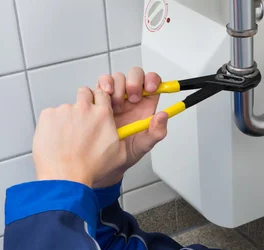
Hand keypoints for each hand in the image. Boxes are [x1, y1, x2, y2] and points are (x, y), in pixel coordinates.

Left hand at [33, 88, 127, 187]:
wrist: (66, 176)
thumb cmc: (90, 168)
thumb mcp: (120, 155)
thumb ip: (122, 137)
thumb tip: (125, 133)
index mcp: (102, 115)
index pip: (102, 93)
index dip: (99, 100)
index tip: (97, 107)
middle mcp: (84, 108)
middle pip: (84, 93)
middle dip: (84, 102)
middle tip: (82, 120)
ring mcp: (64, 110)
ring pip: (66, 107)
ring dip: (67, 118)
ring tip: (68, 138)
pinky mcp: (48, 115)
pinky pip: (51, 115)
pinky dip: (53, 124)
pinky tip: (57, 139)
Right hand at [93, 68, 168, 186]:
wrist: (105, 159)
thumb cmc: (127, 152)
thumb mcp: (144, 145)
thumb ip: (157, 132)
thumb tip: (163, 116)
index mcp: (146, 105)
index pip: (153, 82)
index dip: (152, 80)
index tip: (149, 88)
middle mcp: (131, 98)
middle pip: (134, 75)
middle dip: (133, 81)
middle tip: (132, 97)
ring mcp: (115, 96)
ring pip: (117, 77)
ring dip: (117, 87)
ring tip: (116, 105)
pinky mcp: (99, 98)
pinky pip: (100, 84)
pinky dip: (101, 87)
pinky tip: (104, 99)